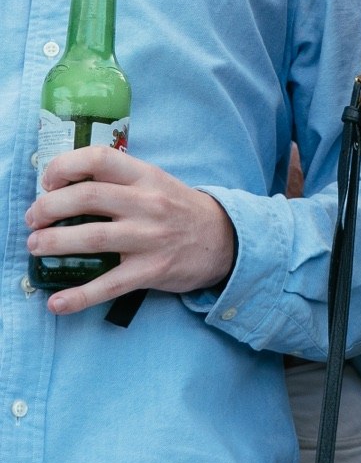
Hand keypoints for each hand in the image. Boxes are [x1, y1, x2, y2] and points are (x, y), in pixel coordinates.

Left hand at [25, 145, 237, 314]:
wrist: (224, 239)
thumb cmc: (179, 210)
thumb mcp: (156, 183)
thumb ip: (119, 181)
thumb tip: (65, 186)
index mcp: (146, 177)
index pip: (100, 158)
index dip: (65, 167)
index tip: (48, 182)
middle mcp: (148, 203)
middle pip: (87, 197)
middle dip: (48, 208)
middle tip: (34, 219)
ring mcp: (150, 238)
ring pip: (92, 238)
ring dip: (53, 243)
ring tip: (35, 247)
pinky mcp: (151, 270)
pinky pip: (109, 285)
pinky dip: (79, 296)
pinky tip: (56, 303)